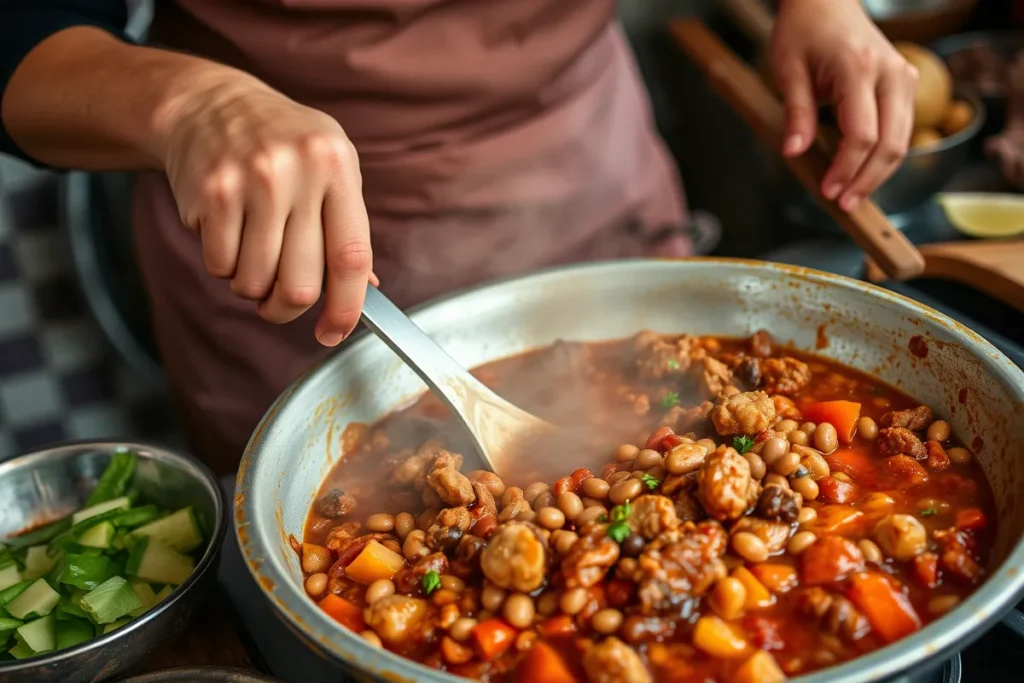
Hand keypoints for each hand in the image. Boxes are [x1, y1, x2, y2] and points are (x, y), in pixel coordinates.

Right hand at [156, 70, 374, 346]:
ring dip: (251, 286)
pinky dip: (223, 265)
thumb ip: (347, 226)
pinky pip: (220, 265)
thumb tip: (367, 289)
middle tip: (278, 302)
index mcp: (337, 167)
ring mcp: (252, 182)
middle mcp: (298, 173)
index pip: (351, 258)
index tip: (334, 332)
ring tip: (251, 253)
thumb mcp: (328, 167)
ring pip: (255, 282)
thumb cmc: (280, 144)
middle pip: (300, 285)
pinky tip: (226, 233)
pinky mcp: (211, 193)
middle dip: (286, 308)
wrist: (208, 102)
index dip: (347, 308)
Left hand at [771, 0, 917, 210]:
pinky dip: (884, 155)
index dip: (846, 169)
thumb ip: (795, 114)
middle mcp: (891, 73)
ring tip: (852, 195)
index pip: (862, 134)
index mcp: (859, 68)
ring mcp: (904, 77)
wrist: (826, 1)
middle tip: (845, 205)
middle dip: (868, 180)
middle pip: (892, 143)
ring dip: (878, 173)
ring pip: (903, 140)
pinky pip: (902, 130)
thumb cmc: (803, 31)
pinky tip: (862, 173)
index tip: (828, 191)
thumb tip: (794, 153)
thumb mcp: (787, 70)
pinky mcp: (906, 84)